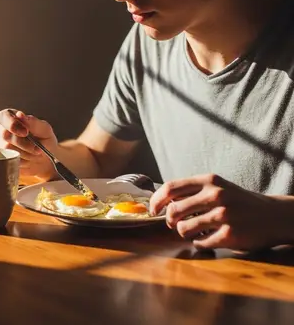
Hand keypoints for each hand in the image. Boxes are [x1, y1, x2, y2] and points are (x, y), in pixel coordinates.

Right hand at [0, 109, 57, 179]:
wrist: (47, 161)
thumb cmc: (45, 142)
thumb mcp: (45, 130)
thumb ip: (33, 122)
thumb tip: (20, 115)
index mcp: (12, 118)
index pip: (3, 116)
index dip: (12, 124)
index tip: (25, 132)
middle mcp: (2, 130)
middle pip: (4, 134)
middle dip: (23, 142)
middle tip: (36, 147)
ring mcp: (0, 145)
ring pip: (6, 148)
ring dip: (25, 152)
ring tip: (34, 152)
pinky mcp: (1, 158)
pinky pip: (7, 159)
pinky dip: (21, 160)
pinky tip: (27, 159)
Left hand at [149, 174, 288, 250]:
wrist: (272, 215)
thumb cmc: (237, 200)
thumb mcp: (216, 186)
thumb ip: (193, 190)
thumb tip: (162, 200)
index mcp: (208, 180)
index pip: (171, 187)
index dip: (156, 200)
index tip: (153, 210)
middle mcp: (215, 195)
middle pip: (174, 210)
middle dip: (170, 221)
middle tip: (174, 224)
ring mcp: (223, 215)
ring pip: (185, 229)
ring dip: (184, 233)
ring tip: (193, 232)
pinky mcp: (230, 234)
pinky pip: (201, 243)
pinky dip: (199, 243)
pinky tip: (207, 239)